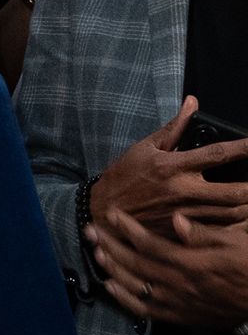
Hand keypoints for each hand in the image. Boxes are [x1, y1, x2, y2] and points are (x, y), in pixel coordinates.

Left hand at [88, 209, 247, 325]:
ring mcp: (177, 302)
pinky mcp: (180, 316)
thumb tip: (175, 219)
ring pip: (134, 286)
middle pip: (134, 263)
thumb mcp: (236, 243)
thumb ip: (203, 234)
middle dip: (109, 245)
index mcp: (191, 263)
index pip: (149, 243)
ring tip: (96, 252)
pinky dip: (124, 298)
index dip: (127, 228)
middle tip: (90, 230)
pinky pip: (145, 310)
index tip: (112, 213)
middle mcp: (179, 284)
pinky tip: (110, 286)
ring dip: (112, 268)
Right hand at [92, 97, 247, 232]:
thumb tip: (192, 102)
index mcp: (173, 166)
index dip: (245, 148)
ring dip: (247, 207)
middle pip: (234, 192)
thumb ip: (174, 127)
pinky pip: (216, 231)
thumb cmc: (123, 177)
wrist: (101, 212)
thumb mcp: (144, 147)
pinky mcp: (180, 232)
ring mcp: (183, 214)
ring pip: (231, 214)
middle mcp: (182, 190)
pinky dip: (232, 225)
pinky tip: (237, 218)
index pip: (218, 153)